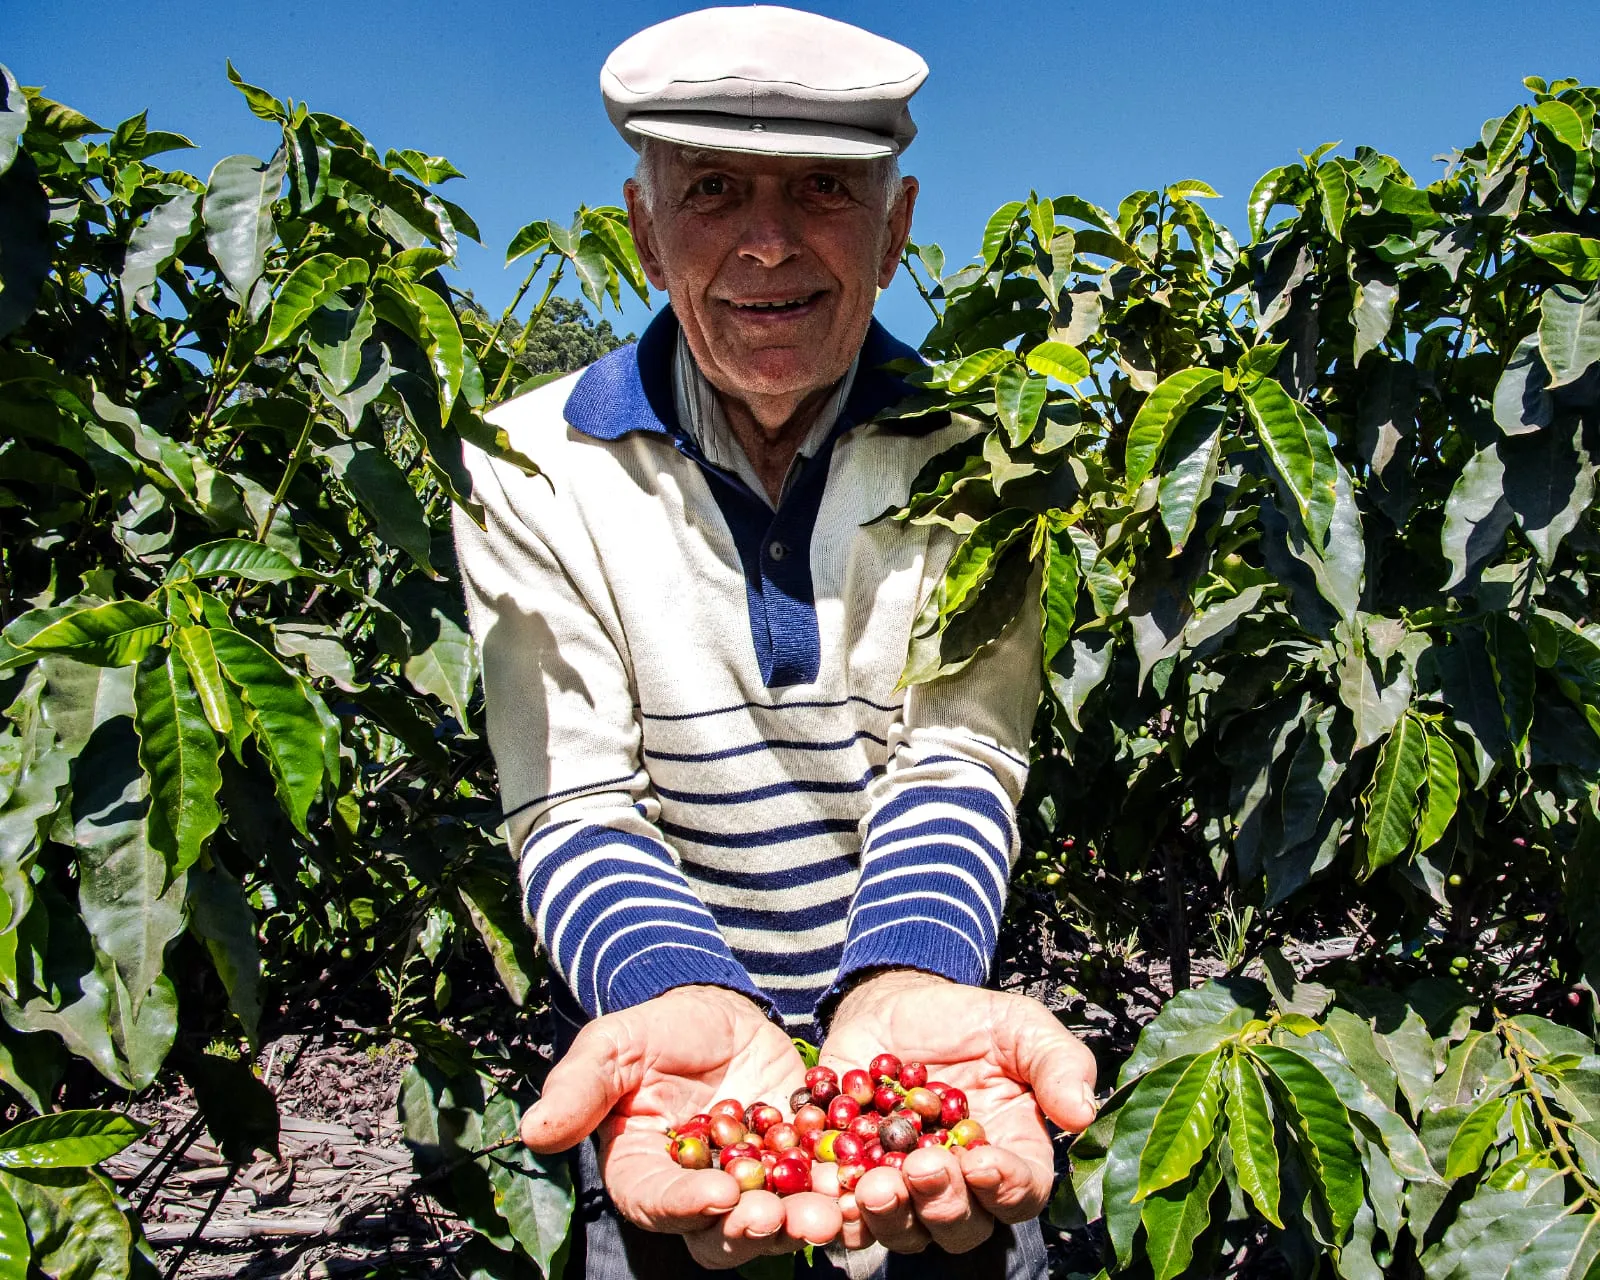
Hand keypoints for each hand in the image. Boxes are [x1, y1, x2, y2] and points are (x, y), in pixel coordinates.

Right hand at [519, 985, 841, 1268]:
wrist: (715, 1011)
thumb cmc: (653, 1031)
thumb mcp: (613, 1045)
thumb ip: (580, 1088)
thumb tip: (533, 1132)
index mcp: (644, 1174)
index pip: (658, 1202)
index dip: (687, 1205)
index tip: (719, 1195)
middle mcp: (698, 1194)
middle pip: (722, 1233)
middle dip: (755, 1229)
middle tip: (787, 1217)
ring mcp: (753, 1185)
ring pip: (777, 1223)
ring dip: (806, 1223)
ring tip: (836, 1212)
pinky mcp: (800, 1166)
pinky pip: (823, 1189)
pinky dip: (846, 1192)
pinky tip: (872, 1184)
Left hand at [818, 970, 1096, 1254]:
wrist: (895, 1007)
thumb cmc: (969, 1023)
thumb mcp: (1019, 1026)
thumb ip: (1057, 1064)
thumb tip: (1082, 1112)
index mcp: (1013, 1156)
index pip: (1020, 1193)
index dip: (1005, 1186)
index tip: (981, 1161)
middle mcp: (962, 1186)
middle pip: (962, 1226)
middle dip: (942, 1203)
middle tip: (921, 1166)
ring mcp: (907, 1189)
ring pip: (906, 1232)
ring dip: (891, 1217)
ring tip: (874, 1184)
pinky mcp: (855, 1181)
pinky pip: (850, 1218)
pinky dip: (842, 1215)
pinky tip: (836, 1193)